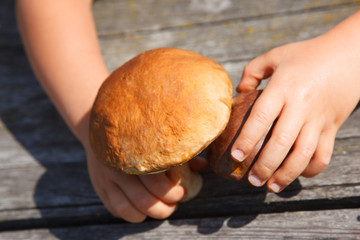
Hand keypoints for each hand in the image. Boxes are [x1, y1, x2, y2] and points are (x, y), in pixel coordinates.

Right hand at [85, 146, 206, 222]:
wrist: (99, 125)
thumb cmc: (137, 134)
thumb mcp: (156, 138)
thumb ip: (178, 153)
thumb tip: (202, 166)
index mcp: (136, 152)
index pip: (157, 181)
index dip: (173, 192)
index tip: (182, 192)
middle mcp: (119, 166)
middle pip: (143, 199)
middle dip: (164, 207)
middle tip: (173, 204)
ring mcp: (106, 177)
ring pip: (126, 208)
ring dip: (147, 214)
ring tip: (160, 209)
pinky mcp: (100, 186)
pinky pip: (114, 208)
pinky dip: (130, 214)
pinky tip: (141, 209)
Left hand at [231, 35, 359, 192]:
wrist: (349, 54)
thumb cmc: (307, 55)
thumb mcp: (276, 55)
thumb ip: (252, 71)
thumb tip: (239, 93)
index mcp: (284, 87)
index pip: (261, 118)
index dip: (247, 139)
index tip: (235, 156)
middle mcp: (301, 105)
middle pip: (281, 143)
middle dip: (264, 166)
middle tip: (251, 180)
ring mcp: (319, 119)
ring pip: (303, 154)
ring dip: (286, 174)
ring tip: (270, 186)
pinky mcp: (332, 127)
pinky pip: (323, 154)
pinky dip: (310, 169)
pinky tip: (296, 174)